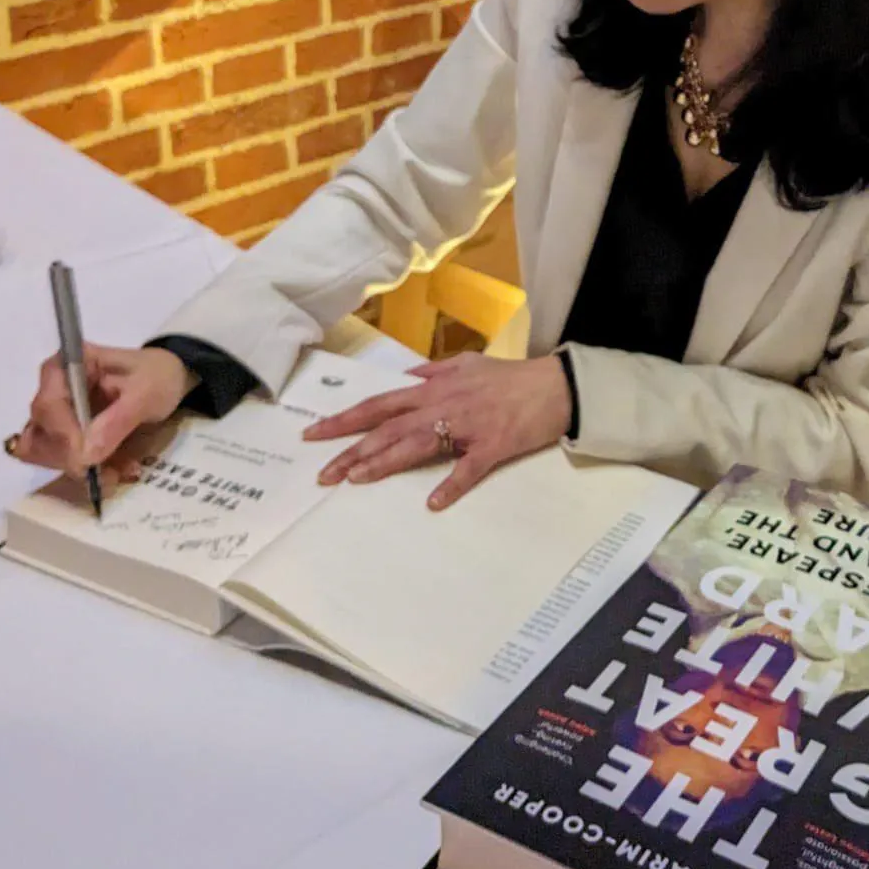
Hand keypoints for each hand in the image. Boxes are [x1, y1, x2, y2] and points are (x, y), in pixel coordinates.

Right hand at [9, 344, 193, 479]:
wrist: (166, 381)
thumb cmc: (156, 376)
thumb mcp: (146, 392)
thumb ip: (117, 420)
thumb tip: (85, 455)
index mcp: (66, 366)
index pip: (48, 405)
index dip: (63, 435)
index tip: (88, 459)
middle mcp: (52, 390)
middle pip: (40, 433)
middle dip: (72, 459)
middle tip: (110, 472)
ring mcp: (54, 415)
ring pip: (44, 453)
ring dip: (78, 469)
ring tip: (117, 471)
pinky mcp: (62, 436)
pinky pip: (60, 461)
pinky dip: (84, 472)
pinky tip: (114, 470)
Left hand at [303, 352, 572, 510]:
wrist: (555, 386)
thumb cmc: (511, 377)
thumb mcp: (468, 365)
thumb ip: (434, 372)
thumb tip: (407, 379)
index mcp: (434, 389)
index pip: (379, 404)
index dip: (345, 420)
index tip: (313, 434)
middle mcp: (443, 405)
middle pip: (389, 427)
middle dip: (352, 449)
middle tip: (323, 473)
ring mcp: (468, 426)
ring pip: (418, 443)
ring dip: (386, 461)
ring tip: (356, 479)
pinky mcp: (493, 446)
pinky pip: (469, 468)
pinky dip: (451, 485)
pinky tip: (433, 503)